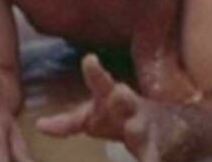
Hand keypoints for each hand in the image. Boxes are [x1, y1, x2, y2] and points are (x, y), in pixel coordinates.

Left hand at [37, 55, 160, 161]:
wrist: (173, 128)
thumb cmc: (124, 118)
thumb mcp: (98, 117)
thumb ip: (69, 122)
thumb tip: (39, 125)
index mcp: (111, 98)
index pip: (100, 83)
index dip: (95, 73)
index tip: (89, 59)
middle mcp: (129, 108)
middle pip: (124, 99)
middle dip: (121, 95)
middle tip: (118, 91)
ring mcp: (145, 128)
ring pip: (140, 127)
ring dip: (136, 129)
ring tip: (133, 130)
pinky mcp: (157, 150)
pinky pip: (152, 159)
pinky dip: (150, 161)